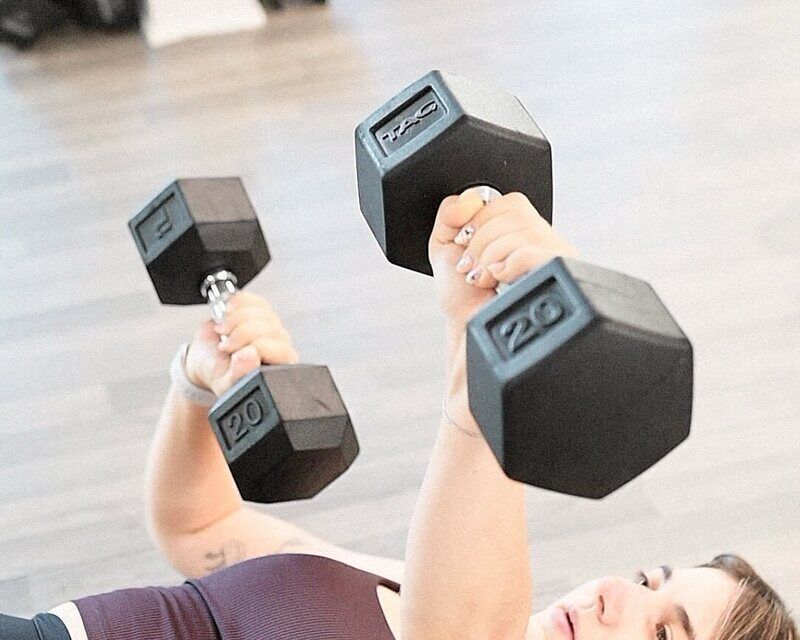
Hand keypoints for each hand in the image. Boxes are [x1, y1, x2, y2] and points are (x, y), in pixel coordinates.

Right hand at [184, 292, 297, 397]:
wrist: (206, 360)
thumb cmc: (219, 374)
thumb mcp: (226, 384)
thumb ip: (240, 374)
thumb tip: (250, 356)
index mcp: (280, 365)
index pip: (277, 349)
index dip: (252, 348)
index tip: (233, 355)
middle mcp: (280, 343)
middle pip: (267, 327)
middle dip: (239, 334)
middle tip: (225, 346)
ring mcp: (271, 323)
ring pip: (258, 310)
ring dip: (234, 320)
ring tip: (224, 332)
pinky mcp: (259, 308)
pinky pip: (250, 298)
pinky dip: (234, 305)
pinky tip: (227, 317)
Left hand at [428, 189, 576, 330]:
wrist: (472, 336)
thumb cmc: (464, 301)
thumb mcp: (447, 247)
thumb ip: (451, 213)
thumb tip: (469, 198)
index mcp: (524, 233)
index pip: (511, 202)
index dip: (480, 219)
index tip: (465, 247)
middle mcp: (547, 243)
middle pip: (516, 212)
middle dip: (480, 240)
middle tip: (471, 269)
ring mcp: (558, 260)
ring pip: (523, 230)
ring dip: (489, 256)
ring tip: (483, 280)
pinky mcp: (559, 277)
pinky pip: (532, 250)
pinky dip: (505, 264)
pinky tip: (499, 281)